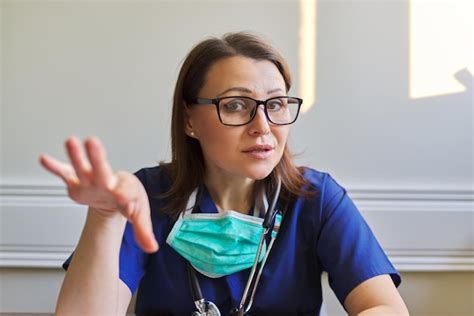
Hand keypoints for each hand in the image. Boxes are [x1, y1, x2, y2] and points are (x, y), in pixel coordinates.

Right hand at [39, 136, 157, 252]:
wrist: (116, 194)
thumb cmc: (129, 200)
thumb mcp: (140, 214)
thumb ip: (144, 231)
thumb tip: (152, 249)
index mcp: (125, 189)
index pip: (125, 192)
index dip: (125, 196)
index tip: (125, 199)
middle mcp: (107, 182)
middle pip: (102, 170)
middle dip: (97, 157)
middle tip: (93, 142)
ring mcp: (91, 180)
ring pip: (82, 167)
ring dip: (76, 155)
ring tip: (70, 141)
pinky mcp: (76, 182)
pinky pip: (64, 173)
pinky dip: (54, 167)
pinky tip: (44, 159)